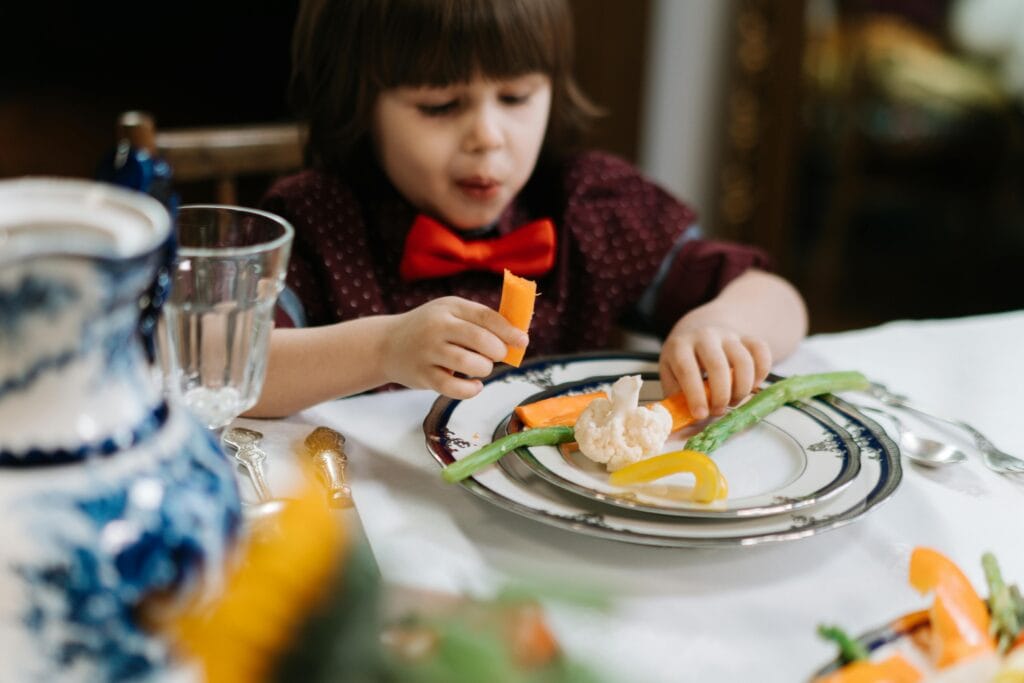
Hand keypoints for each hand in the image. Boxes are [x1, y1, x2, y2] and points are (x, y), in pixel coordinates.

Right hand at [381, 296, 528, 398]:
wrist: (387, 344)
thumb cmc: (430, 328)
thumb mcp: (450, 313)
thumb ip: (479, 321)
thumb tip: (516, 337)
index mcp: (450, 308)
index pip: (486, 317)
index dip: (509, 331)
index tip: (523, 341)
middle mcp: (437, 327)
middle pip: (480, 340)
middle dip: (498, 351)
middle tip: (499, 355)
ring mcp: (428, 352)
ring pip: (469, 364)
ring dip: (484, 369)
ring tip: (481, 367)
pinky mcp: (423, 376)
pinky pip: (454, 388)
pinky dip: (471, 389)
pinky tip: (474, 385)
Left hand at [659, 325, 771, 419]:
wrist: (698, 331)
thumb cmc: (683, 361)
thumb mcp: (671, 375)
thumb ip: (677, 397)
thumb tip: (688, 423)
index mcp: (679, 346)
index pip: (687, 370)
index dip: (695, 395)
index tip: (701, 415)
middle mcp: (704, 336)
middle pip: (718, 365)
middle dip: (721, 395)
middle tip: (718, 411)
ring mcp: (728, 335)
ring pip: (743, 361)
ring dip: (742, 388)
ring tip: (733, 401)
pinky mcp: (747, 337)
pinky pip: (762, 353)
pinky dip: (761, 373)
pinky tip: (752, 386)